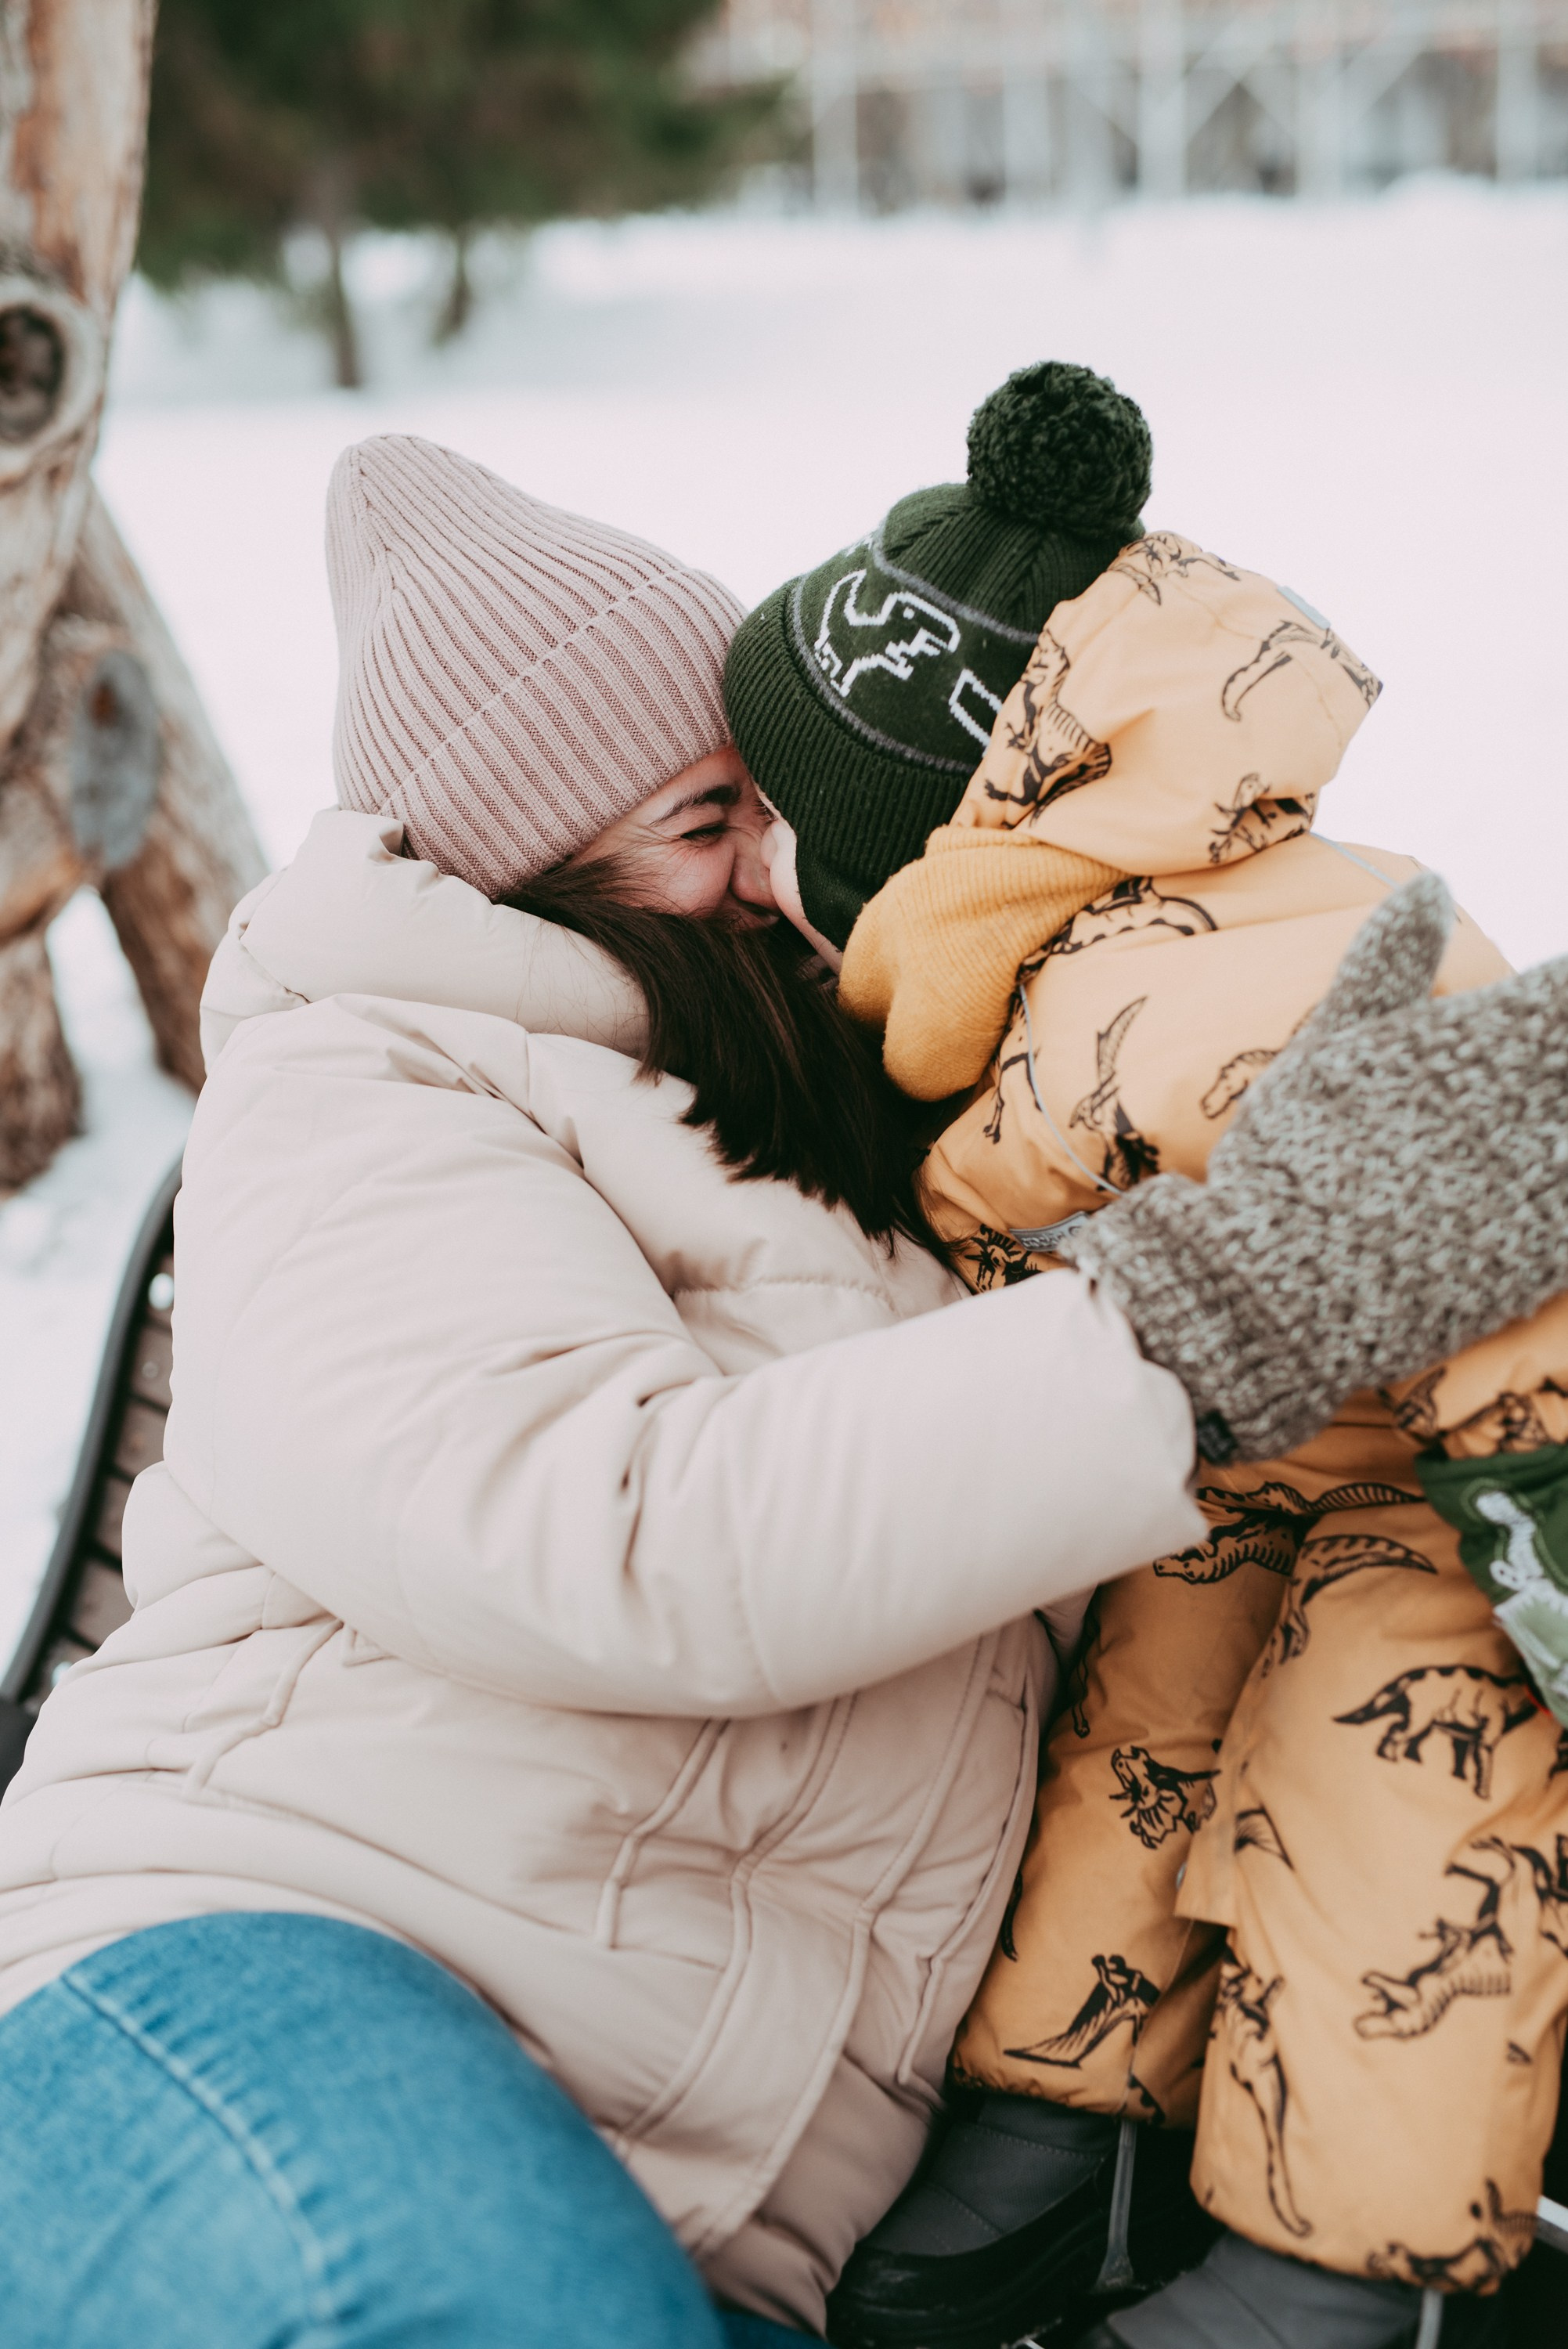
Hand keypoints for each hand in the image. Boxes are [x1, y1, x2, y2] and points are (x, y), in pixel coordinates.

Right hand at [1062, 875, 1567, 1460]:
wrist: (1271, 1290)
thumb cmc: (1288, 1162)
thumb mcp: (1328, 1050)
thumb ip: (1389, 963)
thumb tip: (1436, 882)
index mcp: (1476, 1042)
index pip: (1565, 994)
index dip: (1562, 1002)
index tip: (1549, 1012)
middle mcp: (1522, 1103)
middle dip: (1555, 1058)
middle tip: (1518, 1089)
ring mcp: (1539, 1179)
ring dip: (1555, 1132)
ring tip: (1518, 1143)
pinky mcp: (1546, 1251)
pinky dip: (1560, 1191)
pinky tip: (1536, 1195)